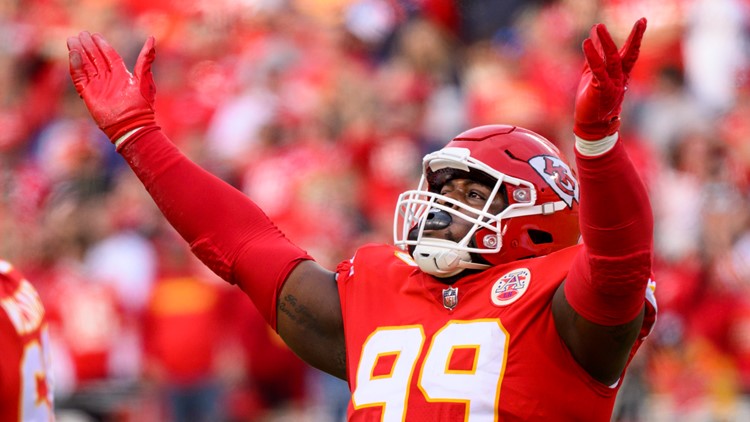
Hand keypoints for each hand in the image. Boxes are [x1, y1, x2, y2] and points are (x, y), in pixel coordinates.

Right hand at [67, 32, 156, 143]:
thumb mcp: (144, 79)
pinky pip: (79, 78)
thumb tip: (152, 39)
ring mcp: (98, 86)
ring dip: (79, 53)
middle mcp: (109, 79)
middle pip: (96, 59)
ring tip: (72, 40)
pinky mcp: (89, 94)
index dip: (102, 45)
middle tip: (81, 34)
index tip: (95, 35)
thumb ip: (145, 59)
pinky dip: (75, 67)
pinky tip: (73, 55)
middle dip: (88, 46)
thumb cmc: (142, 105)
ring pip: (86, 66)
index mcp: (122, 75)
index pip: (109, 56)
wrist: (132, 126)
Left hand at [573, 18, 646, 140]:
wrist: (591, 125)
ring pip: (612, 59)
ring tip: (599, 26)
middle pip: (629, 54)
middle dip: (635, 38)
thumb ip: (595, 55)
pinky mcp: (600, 89)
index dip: (636, 37)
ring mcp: (612, 84)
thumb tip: (594, 36)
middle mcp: (620, 78)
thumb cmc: (593, 99)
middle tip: (642, 21)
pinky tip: (587, 43)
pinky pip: (597, 70)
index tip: (642, 21)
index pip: (630, 53)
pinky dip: (592, 56)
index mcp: (621, 74)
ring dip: (606, 41)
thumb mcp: (594, 73)